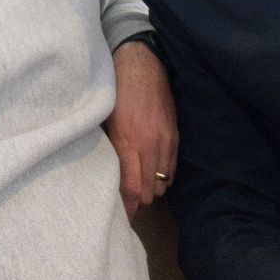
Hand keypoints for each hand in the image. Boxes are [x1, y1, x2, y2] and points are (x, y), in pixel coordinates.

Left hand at [105, 41, 177, 219]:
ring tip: (139, 188)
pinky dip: (162, 176)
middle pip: (149, 192)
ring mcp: (165, 140)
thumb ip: (110, 149)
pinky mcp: (175, 134)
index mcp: (127, 141)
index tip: (121, 215)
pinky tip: (151, 173)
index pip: (132, 189)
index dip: (128, 207)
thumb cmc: (114, 91)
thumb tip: (107, 177)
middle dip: (138, 202)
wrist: (140, 64)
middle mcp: (149, 144)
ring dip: (151, 190)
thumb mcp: (104, 120)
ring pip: (162, 183)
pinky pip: (172, 169)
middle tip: (127, 204)